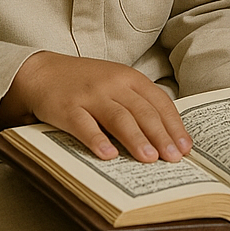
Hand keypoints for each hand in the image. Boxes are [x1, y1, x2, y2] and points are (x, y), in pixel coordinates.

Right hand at [0, 52, 190, 162]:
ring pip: (118, 118)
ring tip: (150, 159)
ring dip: (136, 139)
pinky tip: (108, 155)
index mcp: (131, 79)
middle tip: (174, 158)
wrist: (43, 71)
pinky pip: (84, 125)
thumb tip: (165, 136)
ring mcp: (90, 95)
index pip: (160, 103)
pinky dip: (97, 140)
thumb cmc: (87, 83)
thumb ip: (138, 103)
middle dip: (161, 136)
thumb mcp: (117, 85)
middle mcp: (114, 84)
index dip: (174, 125)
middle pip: (143, 112)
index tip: (186, 147)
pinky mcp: (67, 108)